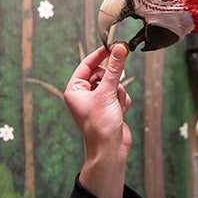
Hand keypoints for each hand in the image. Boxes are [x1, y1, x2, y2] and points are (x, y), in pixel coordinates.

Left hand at [63, 43, 131, 197]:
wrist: (110, 150)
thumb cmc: (100, 126)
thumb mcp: (107, 93)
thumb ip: (115, 69)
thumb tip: (120, 49)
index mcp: (75, 89)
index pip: (87, 64)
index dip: (100, 55)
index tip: (115, 46)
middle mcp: (84, 94)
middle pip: (103, 73)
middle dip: (113, 81)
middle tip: (115, 88)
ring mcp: (97, 100)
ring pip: (114, 83)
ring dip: (119, 93)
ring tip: (115, 106)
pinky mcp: (109, 107)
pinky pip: (120, 94)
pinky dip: (123, 101)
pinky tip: (119, 113)